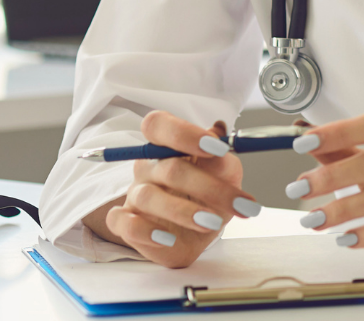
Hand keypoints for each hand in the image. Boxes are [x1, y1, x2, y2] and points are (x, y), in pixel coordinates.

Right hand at [79, 112, 259, 267]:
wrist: (199, 231)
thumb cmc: (209, 195)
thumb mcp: (225, 174)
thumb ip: (220, 157)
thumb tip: (218, 132)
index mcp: (166, 146)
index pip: (159, 125)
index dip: (184, 133)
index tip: (217, 148)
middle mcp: (147, 167)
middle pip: (169, 168)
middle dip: (209, 187)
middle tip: (239, 203)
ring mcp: (134, 195)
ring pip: (149, 197)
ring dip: (184, 211)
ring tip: (212, 222)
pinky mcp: (126, 224)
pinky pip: (125, 225)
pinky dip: (146, 232)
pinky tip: (168, 239)